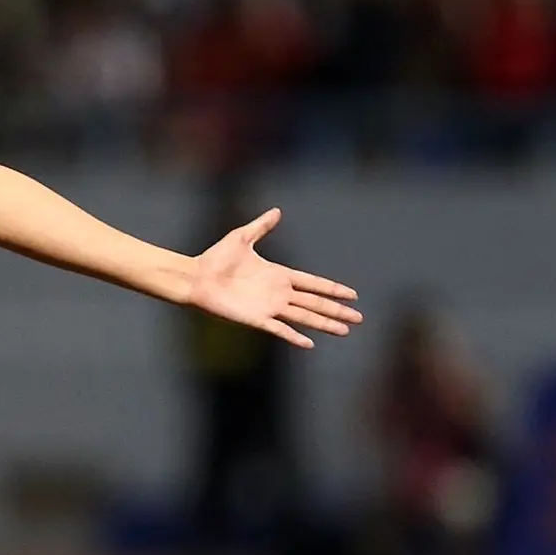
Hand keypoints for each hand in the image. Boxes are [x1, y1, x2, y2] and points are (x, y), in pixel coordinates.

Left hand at [187, 208, 361, 349]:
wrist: (196, 277)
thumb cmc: (215, 258)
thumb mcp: (241, 238)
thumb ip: (261, 226)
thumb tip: (277, 210)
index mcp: (278, 275)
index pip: (312, 283)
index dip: (332, 289)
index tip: (353, 295)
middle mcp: (278, 293)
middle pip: (315, 302)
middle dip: (337, 310)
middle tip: (359, 318)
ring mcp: (269, 307)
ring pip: (304, 317)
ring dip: (324, 323)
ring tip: (345, 330)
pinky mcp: (256, 318)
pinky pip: (280, 329)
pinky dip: (295, 335)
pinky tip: (310, 343)